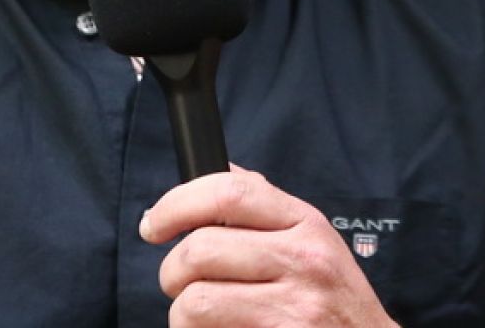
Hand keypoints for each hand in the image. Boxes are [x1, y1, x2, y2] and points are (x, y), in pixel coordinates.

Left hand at [140, 165, 395, 327]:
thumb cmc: (331, 299)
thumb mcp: (312, 240)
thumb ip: (264, 207)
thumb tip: (214, 171)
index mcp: (304, 222)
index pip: (227, 192)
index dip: (175, 205)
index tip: (153, 224)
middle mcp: (304, 259)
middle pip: (199, 250)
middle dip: (172, 273)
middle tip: (180, 285)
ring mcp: (294, 307)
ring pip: (194, 301)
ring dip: (183, 316)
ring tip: (203, 319)